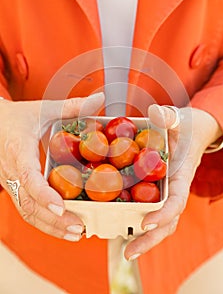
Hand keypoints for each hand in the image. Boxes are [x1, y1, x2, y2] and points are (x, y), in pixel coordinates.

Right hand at [0, 93, 104, 240]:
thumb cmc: (18, 117)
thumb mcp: (43, 109)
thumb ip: (71, 106)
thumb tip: (100, 99)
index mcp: (18, 150)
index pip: (27, 177)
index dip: (43, 194)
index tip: (61, 207)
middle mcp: (12, 171)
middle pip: (28, 204)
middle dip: (53, 220)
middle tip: (79, 228)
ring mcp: (12, 183)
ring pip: (26, 212)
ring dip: (50, 226)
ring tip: (76, 233)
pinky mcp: (15, 188)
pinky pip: (26, 210)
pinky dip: (44, 222)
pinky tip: (64, 227)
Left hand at [124, 104, 222, 259]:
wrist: (193, 132)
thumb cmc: (186, 126)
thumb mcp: (179, 119)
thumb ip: (168, 116)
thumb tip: (155, 112)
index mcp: (182, 175)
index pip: (177, 201)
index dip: (162, 214)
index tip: (144, 223)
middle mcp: (174, 189)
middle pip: (167, 221)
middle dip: (149, 239)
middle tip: (127, 253)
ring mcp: (166, 192)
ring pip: (158, 220)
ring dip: (142, 237)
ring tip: (123, 251)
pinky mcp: (157, 190)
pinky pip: (148, 208)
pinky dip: (136, 219)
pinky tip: (118, 226)